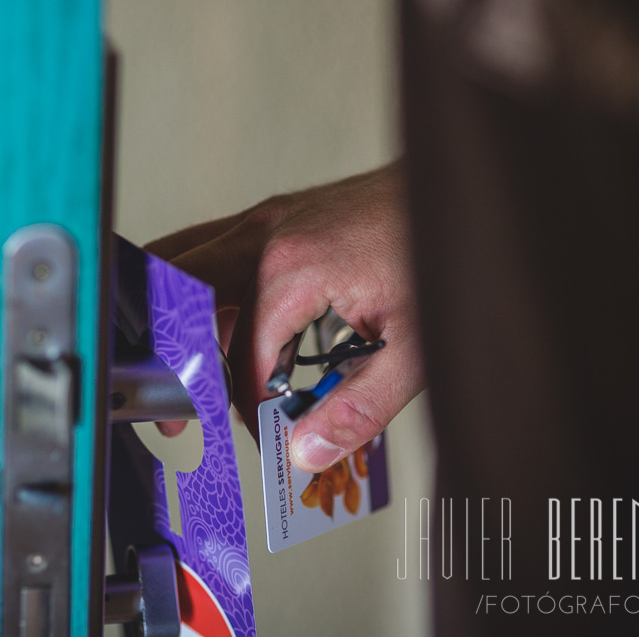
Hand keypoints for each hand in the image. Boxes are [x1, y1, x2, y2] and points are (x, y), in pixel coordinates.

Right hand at [144, 161, 422, 472]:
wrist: (464, 189)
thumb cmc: (446, 252)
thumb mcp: (414, 348)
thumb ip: (359, 407)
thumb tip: (308, 449)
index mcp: (292, 270)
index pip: (240, 356)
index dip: (246, 406)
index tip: (266, 432)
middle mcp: (267, 236)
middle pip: (182, 297)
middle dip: (174, 360)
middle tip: (176, 413)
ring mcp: (269, 220)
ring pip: (187, 265)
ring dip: (179, 318)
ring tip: (186, 371)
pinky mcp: (278, 216)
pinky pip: (214, 250)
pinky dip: (202, 290)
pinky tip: (219, 323)